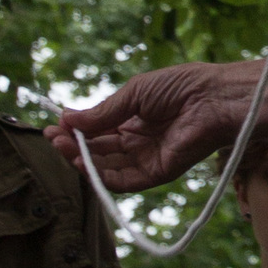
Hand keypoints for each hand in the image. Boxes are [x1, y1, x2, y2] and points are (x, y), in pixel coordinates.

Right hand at [51, 63, 249, 193]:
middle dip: (74, 145)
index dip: (76, 129)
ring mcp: (147, 158)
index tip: (54, 125)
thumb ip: (102, 112)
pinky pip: (124, 181)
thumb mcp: (133, 94)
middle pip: (99, 150)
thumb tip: (67, 118)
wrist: (214, 98)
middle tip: (53, 138)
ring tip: (63, 148)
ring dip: (82, 160)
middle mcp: (138, 141)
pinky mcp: (157, 173)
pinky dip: (101, 176)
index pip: (98, 130)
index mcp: (134, 118)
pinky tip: (83, 163)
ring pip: (107, 167)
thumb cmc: (180, 86)